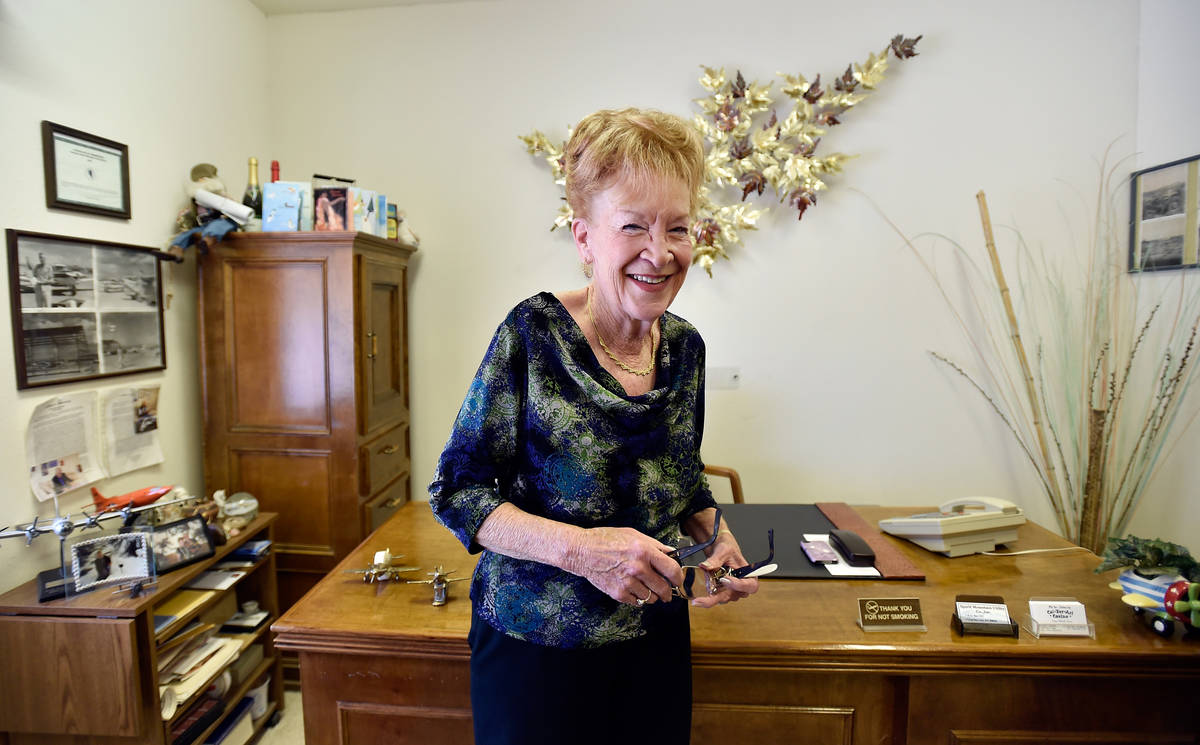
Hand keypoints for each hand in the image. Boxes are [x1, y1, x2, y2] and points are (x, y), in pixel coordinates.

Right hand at [566, 527, 683, 606]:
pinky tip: (633, 589)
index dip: (679, 578)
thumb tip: (672, 553)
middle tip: (667, 592)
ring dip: (652, 596)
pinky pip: (636, 602)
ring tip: (646, 589)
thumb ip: (655, 545)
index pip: (672, 570)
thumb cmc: (607, 539)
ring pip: (651, 598)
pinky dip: (637, 598)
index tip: (678, 581)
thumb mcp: (634, 535)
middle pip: (663, 588)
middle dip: (667, 592)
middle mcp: (638, 568)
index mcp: (644, 551)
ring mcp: (628, 582)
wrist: (583, 551)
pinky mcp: (618, 593)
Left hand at [690, 532, 759, 607]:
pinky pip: (714, 599)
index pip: (750, 586)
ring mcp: (731, 591)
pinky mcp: (720, 592)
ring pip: (722, 599)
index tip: (725, 579)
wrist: (719, 550)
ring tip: (699, 596)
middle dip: (717, 598)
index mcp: (749, 576)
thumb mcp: (723, 550)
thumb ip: (716, 559)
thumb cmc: (727, 548)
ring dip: (710, 598)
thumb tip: (705, 565)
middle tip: (702, 599)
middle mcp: (741, 586)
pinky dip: (706, 599)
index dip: (739, 585)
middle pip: (733, 596)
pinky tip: (697, 599)